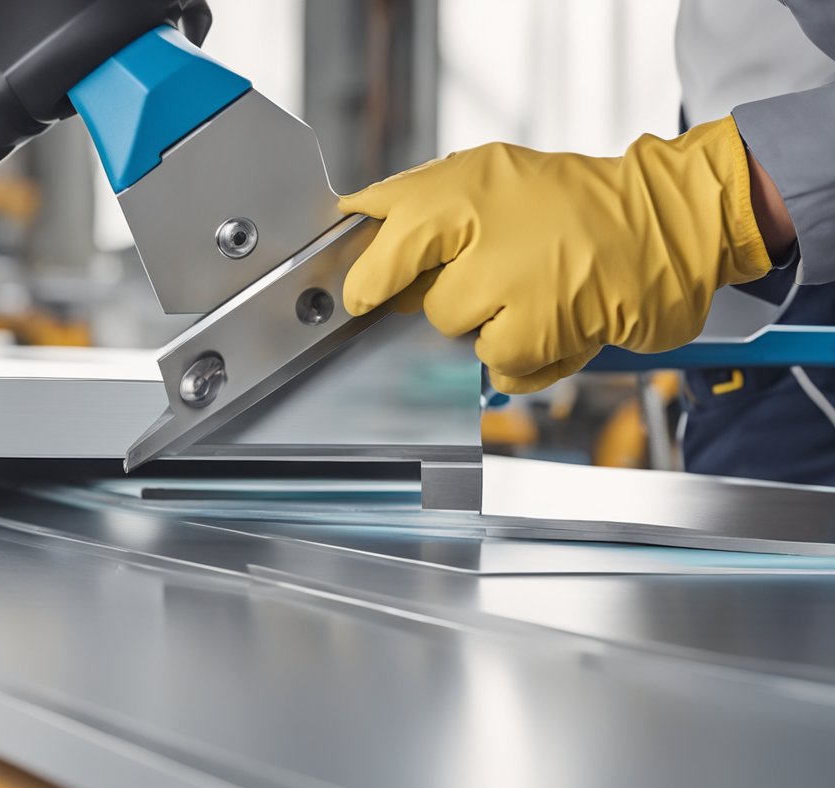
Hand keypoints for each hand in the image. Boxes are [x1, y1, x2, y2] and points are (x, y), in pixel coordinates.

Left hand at [340, 116, 772, 393]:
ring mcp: (519, 280)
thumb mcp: (492, 176)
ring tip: (535, 295)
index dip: (369, 272)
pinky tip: (557, 322)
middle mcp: (489, 228)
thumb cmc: (577, 206)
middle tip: (494, 279)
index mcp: (469, 185)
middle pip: (422, 300)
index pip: (390, 231)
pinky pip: (502, 367)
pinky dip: (527, 358)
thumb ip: (423, 199)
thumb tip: (359, 219)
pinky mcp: (547, 327)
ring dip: (493, 329)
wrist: (670, 221)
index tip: (360, 295)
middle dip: (451, 300)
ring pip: (461, 335)